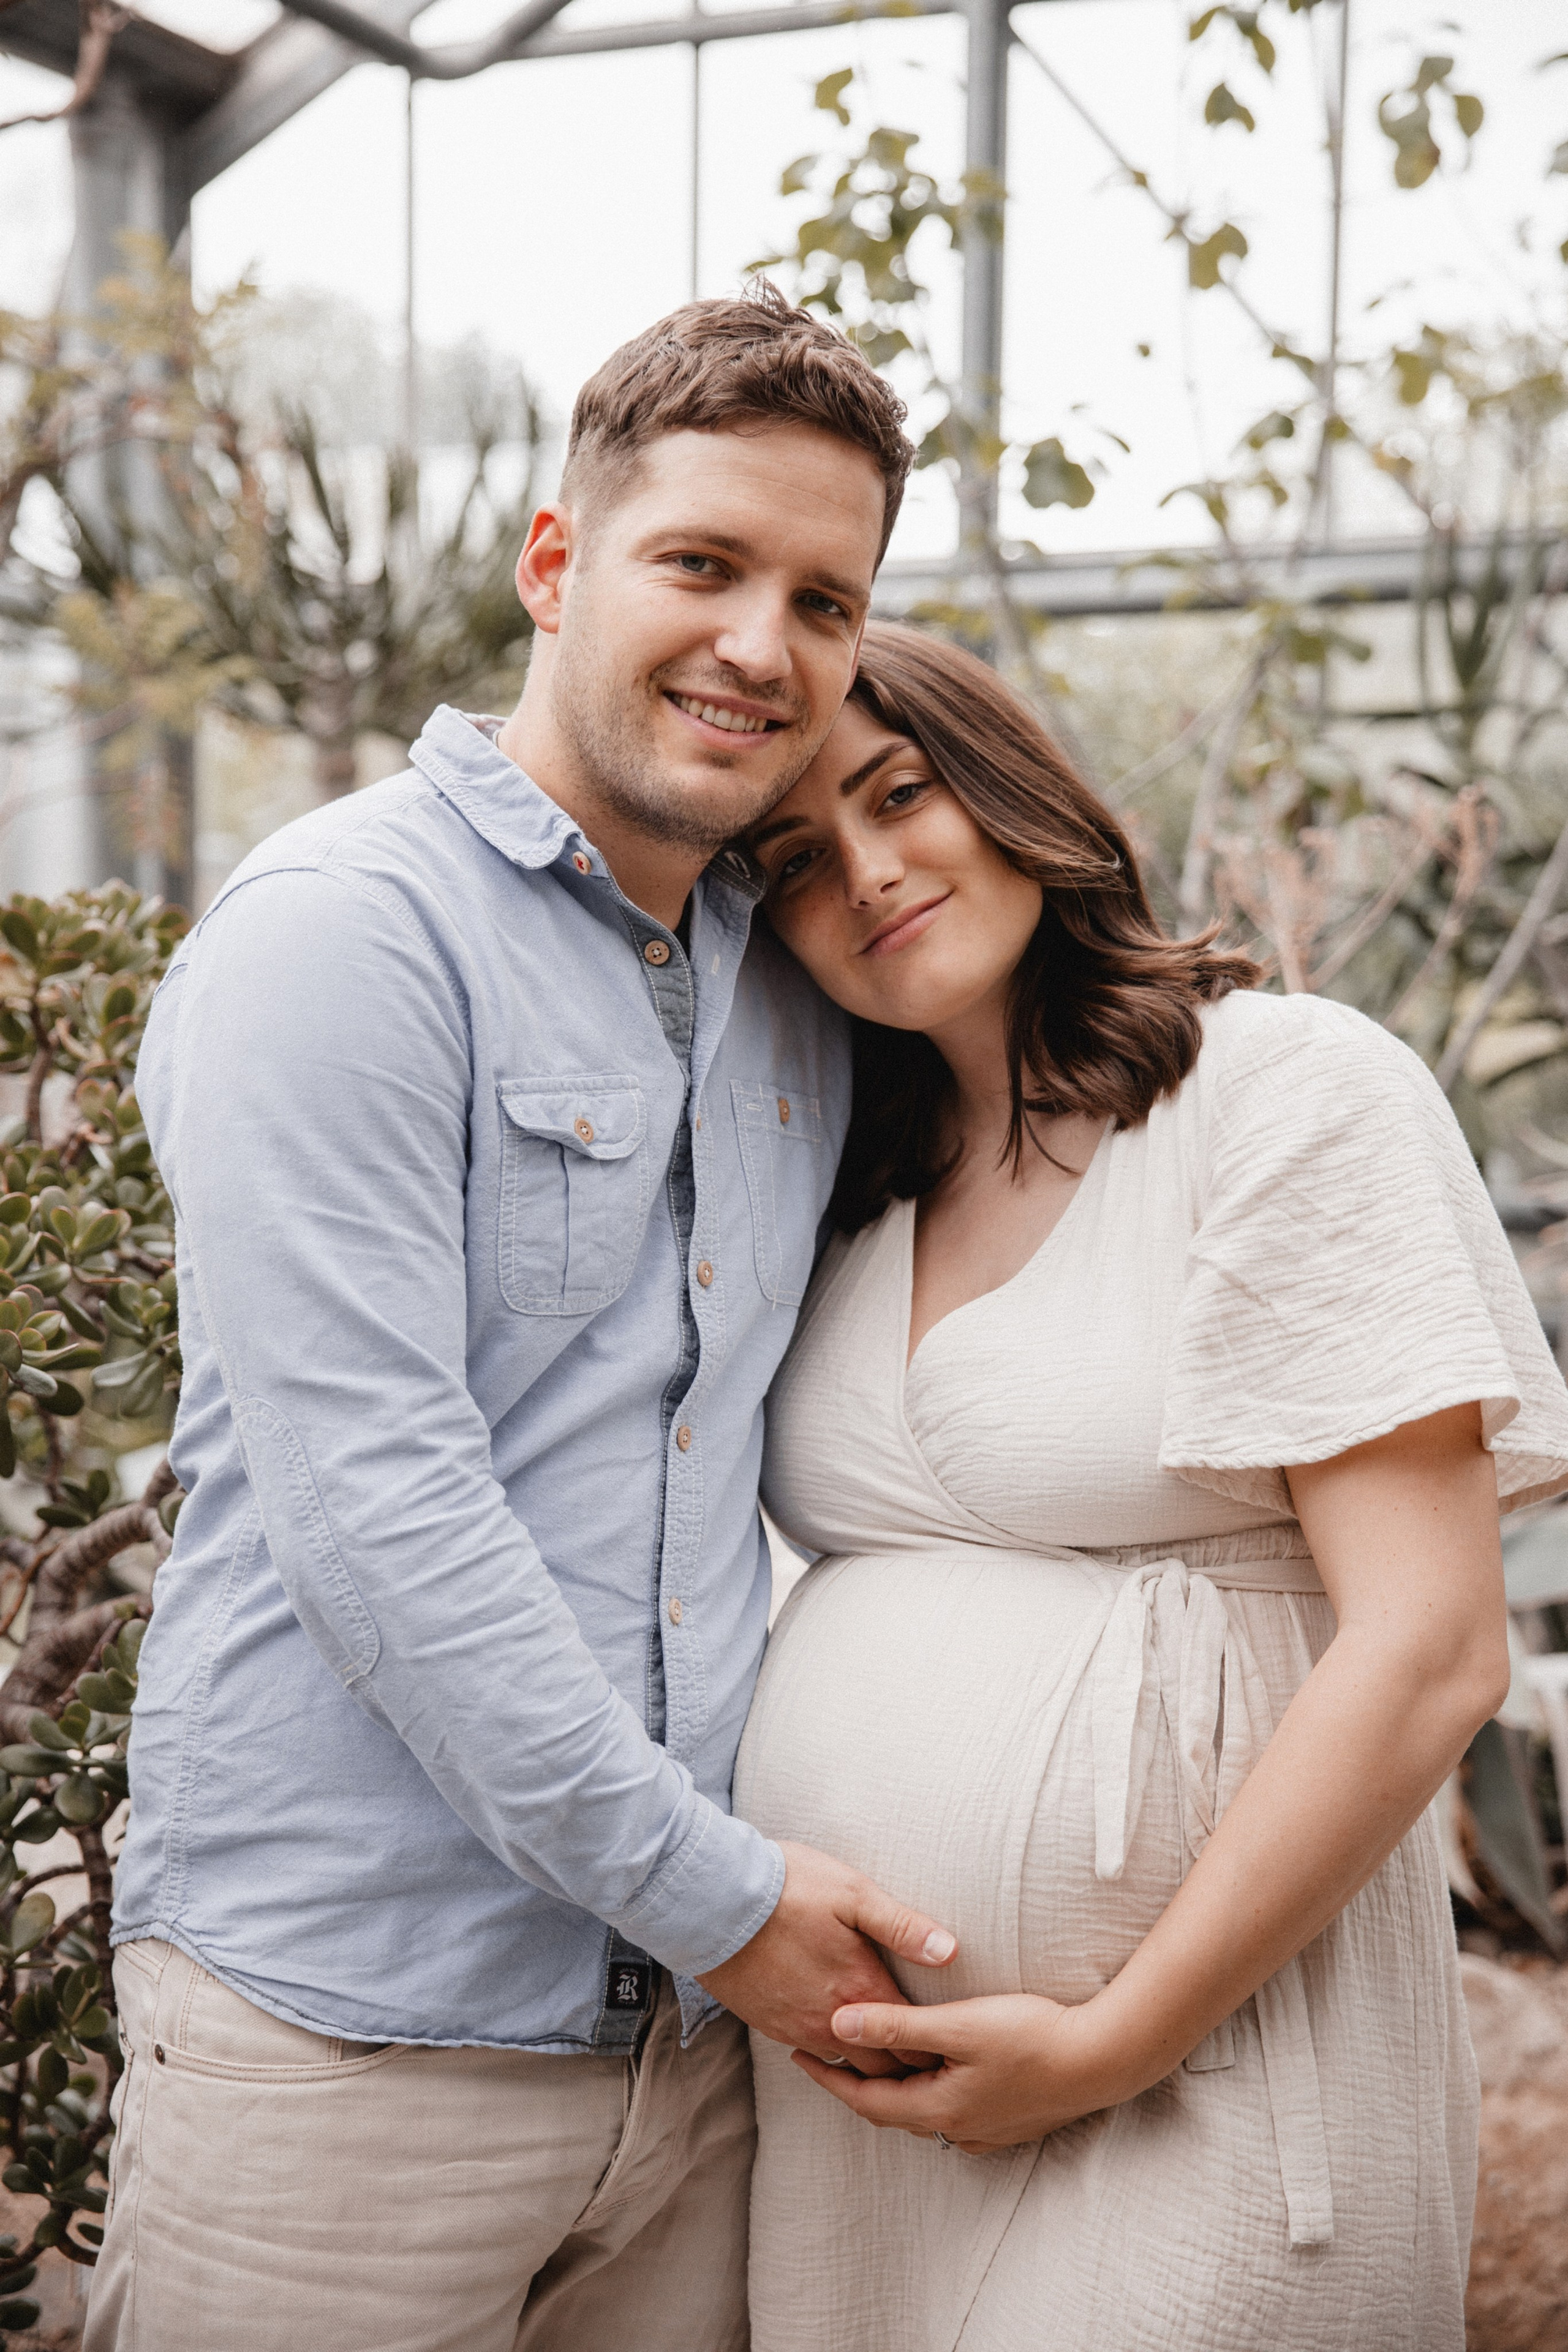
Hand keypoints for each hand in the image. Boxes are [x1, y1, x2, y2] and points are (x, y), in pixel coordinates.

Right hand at [697, 1841, 957, 2076]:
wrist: (712, 1900)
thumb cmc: (787, 1889)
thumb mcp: (853, 1894)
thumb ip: (903, 1926)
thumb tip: (951, 1951)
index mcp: (861, 1990)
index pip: (913, 2044)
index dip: (936, 2052)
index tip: (952, 2052)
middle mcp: (833, 2022)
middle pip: (883, 2070)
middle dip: (908, 2071)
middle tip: (931, 2065)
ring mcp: (798, 2028)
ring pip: (847, 2067)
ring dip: (871, 2065)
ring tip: (892, 2058)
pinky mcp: (770, 2024)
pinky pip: (812, 2052)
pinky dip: (834, 2053)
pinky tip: (844, 2037)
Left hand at [792, 1991, 1132, 2150]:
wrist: (1102, 2059)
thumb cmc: (1032, 2035)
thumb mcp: (958, 2024)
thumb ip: (897, 2026)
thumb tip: (838, 2024)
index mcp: (938, 2109)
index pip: (865, 2100)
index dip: (828, 2077)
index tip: (797, 2054)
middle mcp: (957, 2130)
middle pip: (891, 2110)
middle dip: (855, 2085)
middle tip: (824, 2056)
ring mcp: (986, 2131)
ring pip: (922, 2113)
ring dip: (893, 2090)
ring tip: (871, 2062)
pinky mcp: (1008, 2122)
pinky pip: (951, 2112)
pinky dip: (927, 2093)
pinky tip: (932, 2074)